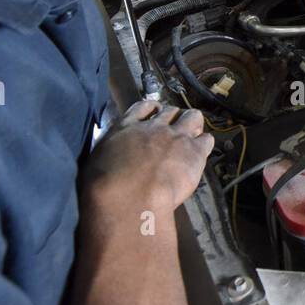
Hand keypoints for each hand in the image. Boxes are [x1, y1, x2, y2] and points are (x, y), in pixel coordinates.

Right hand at [85, 100, 213, 213]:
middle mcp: (153, 127)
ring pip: (193, 117)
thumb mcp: (97, 162)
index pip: (143, 107)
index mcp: (126, 127)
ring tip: (191, 139)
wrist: (128, 197)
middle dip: (174, 120)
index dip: (153, 110)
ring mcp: (176, 136)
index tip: (156, 116)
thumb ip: (110, 153)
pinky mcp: (195, 151)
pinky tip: (199, 155)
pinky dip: (204, 145)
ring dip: (192, 125)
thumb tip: (112, 158)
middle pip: (170, 111)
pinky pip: (207, 140)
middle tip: (174, 134)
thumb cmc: (103, 186)